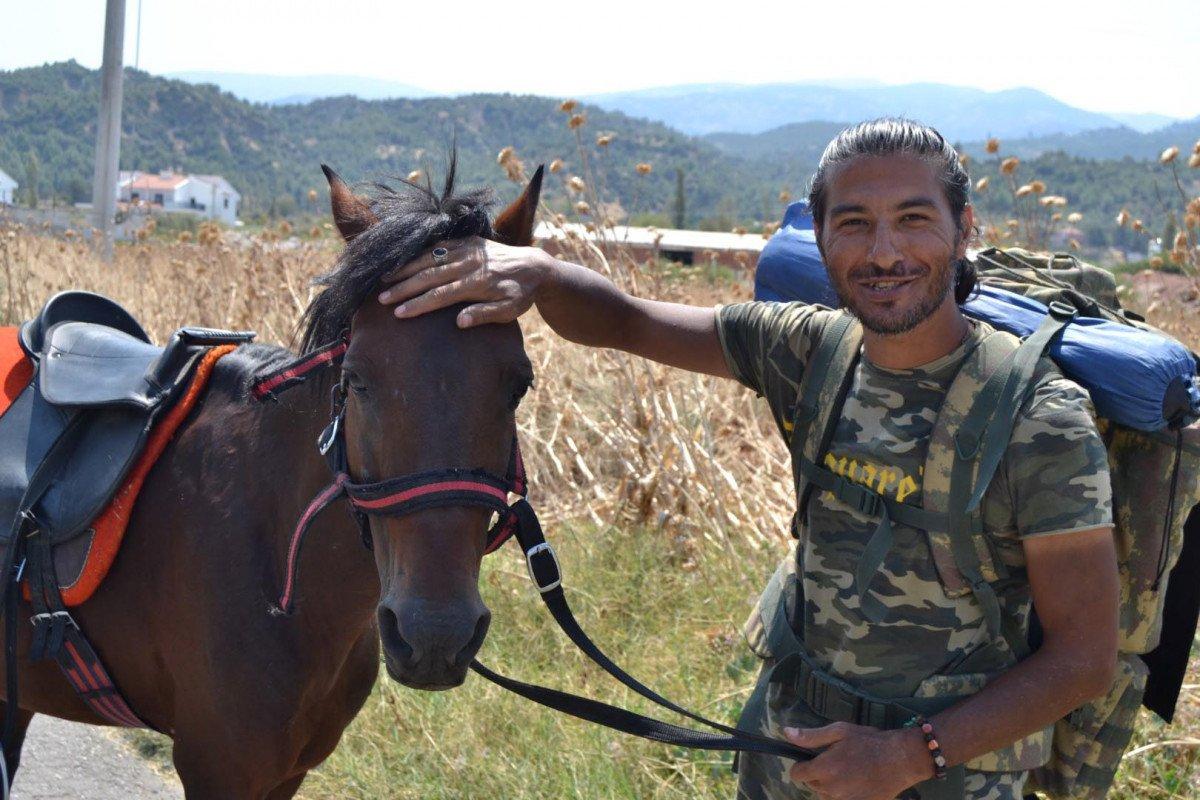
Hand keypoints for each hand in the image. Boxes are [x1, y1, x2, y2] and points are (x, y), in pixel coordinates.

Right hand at [377, 236, 551, 327]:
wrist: (535, 266)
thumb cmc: (520, 294)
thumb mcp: (509, 310)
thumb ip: (485, 314)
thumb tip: (459, 322)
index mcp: (477, 282)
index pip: (441, 295)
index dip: (418, 304)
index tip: (399, 314)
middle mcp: (468, 264)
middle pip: (429, 276)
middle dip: (403, 288)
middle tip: (381, 299)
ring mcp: (466, 250)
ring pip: (429, 258)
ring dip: (405, 268)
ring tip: (384, 278)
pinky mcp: (466, 241)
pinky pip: (438, 245)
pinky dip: (419, 252)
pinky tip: (403, 260)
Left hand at [784, 722, 930, 799]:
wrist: (900, 759)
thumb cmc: (869, 741)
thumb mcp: (839, 731)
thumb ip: (811, 736)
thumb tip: (786, 733)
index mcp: (824, 769)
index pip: (798, 774)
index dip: (802, 766)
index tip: (811, 759)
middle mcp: (831, 789)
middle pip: (812, 784)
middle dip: (818, 774)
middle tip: (836, 761)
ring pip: (826, 795)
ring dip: (830, 786)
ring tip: (847, 772)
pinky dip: (844, 794)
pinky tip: (856, 783)